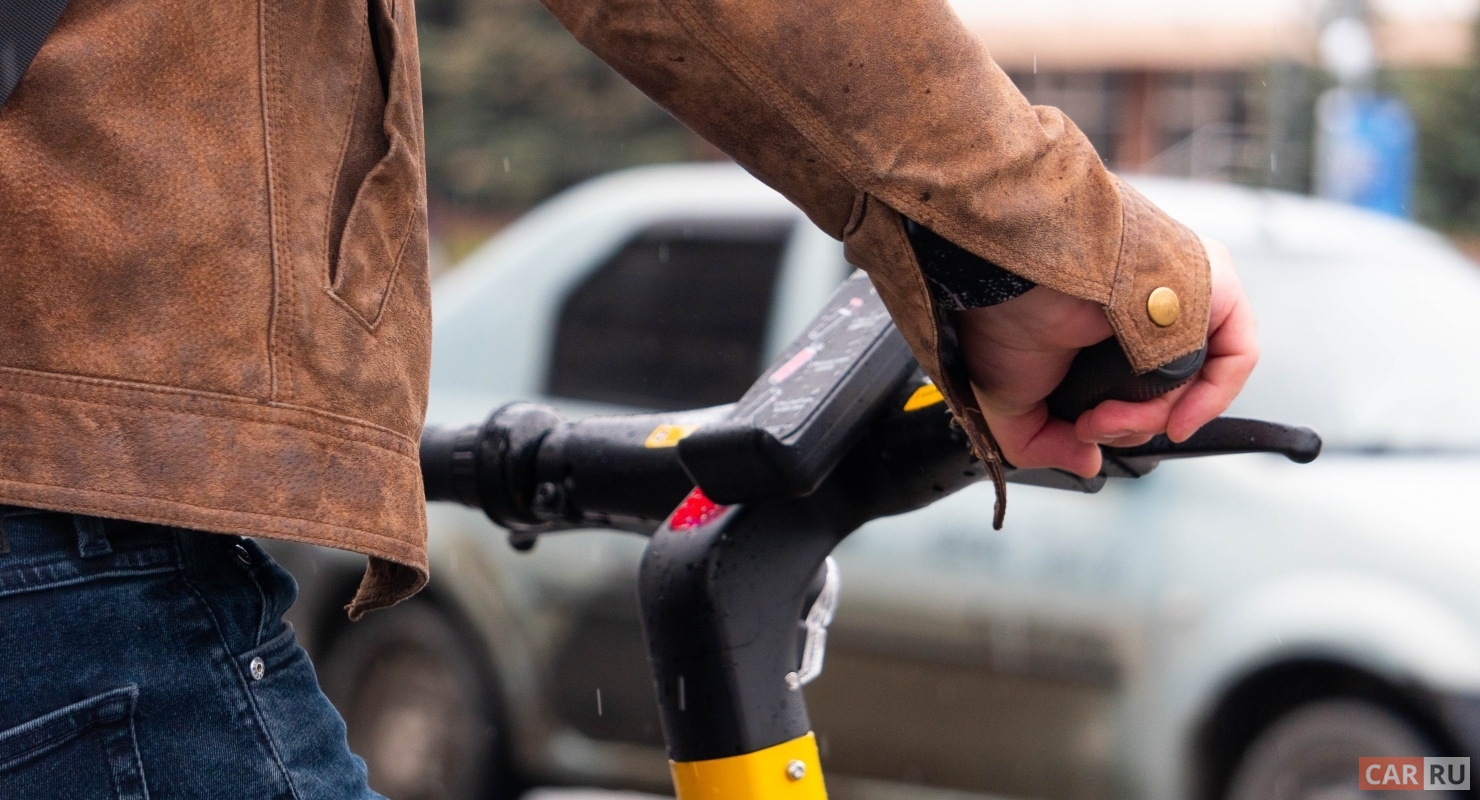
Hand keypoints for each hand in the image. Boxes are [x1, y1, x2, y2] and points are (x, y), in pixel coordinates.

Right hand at [954, 237, 1257, 477]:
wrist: (1005, 281)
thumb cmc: (998, 320)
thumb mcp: (1012, 403)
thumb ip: (1043, 443)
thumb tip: (1088, 462)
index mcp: (1114, 326)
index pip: (1147, 390)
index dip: (1122, 425)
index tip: (1085, 432)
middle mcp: (1152, 306)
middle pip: (1172, 392)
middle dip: (1132, 426)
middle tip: (1090, 425)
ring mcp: (1181, 293)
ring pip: (1197, 379)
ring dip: (1153, 417)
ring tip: (1107, 417)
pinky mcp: (1208, 283)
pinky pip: (1236, 353)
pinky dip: (1212, 396)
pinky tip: (1175, 420)